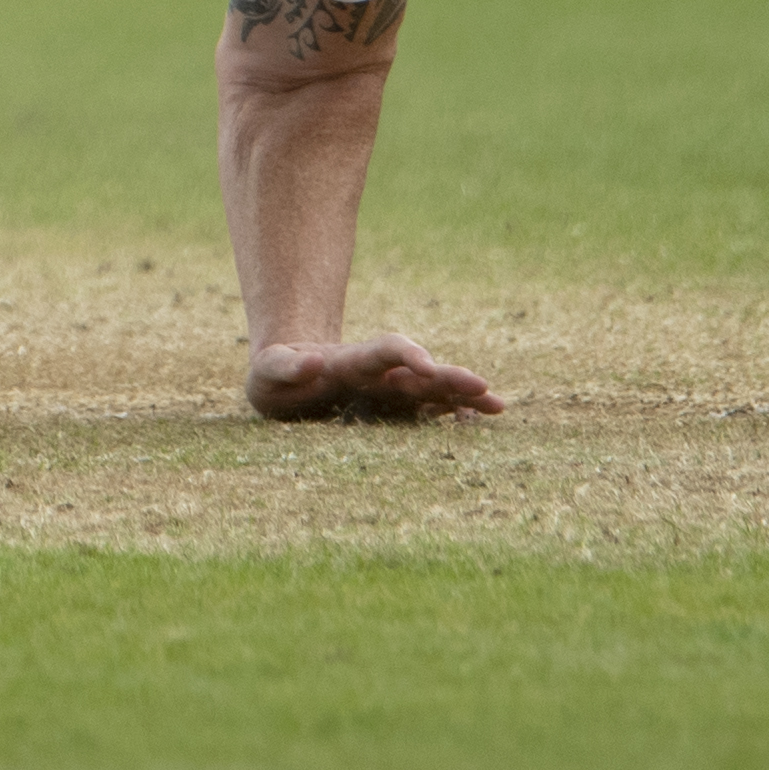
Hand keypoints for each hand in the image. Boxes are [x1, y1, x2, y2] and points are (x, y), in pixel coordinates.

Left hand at [246, 336, 502, 421]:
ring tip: (498, 405)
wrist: (287, 373)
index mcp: (350, 362)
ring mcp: (389, 393)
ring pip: (430, 391)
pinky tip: (481, 417)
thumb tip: (313, 362)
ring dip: (460, 396)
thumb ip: (286, 366)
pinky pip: (428, 411)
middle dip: (447, 378)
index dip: (405, 355)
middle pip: (418, 372)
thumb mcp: (270, 370)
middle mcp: (378, 375)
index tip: (426, 365)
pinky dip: (453, 412)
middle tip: (483, 386)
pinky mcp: (393, 411)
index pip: (384, 352)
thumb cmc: (278, 374)